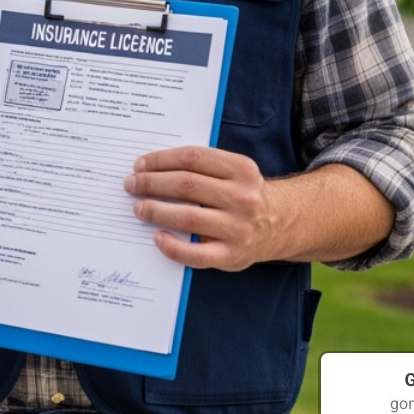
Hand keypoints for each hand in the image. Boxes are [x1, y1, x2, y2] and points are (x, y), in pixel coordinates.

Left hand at [122, 146, 278, 270]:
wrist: (282, 224)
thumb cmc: (243, 194)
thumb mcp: (234, 171)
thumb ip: (202, 166)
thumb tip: (152, 167)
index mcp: (241, 170)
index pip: (192, 158)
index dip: (160, 160)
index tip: (139, 164)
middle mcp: (242, 198)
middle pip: (186, 185)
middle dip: (151, 183)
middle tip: (131, 185)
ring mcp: (238, 228)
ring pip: (187, 217)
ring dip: (156, 210)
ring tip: (138, 208)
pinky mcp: (232, 255)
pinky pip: (195, 254)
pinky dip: (172, 246)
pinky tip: (157, 237)